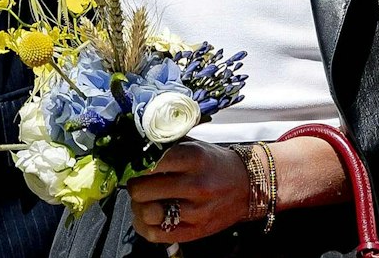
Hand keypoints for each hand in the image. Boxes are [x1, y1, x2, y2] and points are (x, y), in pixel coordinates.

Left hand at [126, 141, 252, 244]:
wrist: (248, 185)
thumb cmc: (213, 163)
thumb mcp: (191, 144)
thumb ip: (162, 145)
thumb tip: (130, 147)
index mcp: (192, 158)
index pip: (147, 163)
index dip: (133, 165)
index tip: (131, 165)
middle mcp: (195, 185)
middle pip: (141, 190)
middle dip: (134, 185)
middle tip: (137, 182)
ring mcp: (196, 212)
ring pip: (146, 213)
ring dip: (137, 206)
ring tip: (144, 199)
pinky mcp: (196, 232)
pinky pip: (156, 235)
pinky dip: (144, 226)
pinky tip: (147, 216)